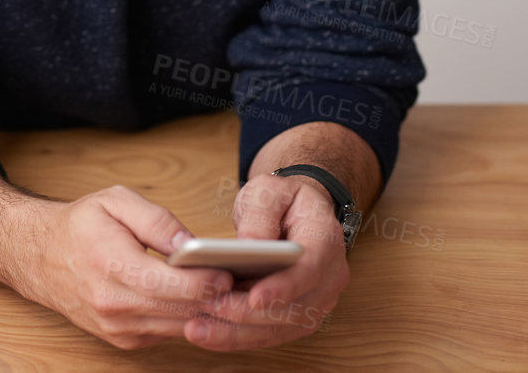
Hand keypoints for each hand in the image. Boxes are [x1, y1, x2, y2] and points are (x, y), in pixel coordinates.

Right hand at [19, 184, 234, 350]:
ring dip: (208, 311)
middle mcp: (114, 305)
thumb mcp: (116, 201)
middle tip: (248, 281)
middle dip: (218, 298)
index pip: (173, 286)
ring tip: (233, 290)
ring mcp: (118, 328)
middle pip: (182, 311)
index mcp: (112, 267)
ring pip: (179, 327)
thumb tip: (191, 244)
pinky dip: (187, 317)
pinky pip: (168, 332)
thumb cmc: (79, 225)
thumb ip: (157, 220)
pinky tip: (202, 299)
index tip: (231, 270)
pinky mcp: (123, 339)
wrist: (38, 256)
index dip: (208, 281)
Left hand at [183, 173, 349, 349]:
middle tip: (210, 307)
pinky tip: (207, 334)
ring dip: (239, 333)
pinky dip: (239, 337)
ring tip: (198, 328)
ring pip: (281, 327)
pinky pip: (271, 333)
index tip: (255, 297)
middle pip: (294, 307)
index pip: (310, 269)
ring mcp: (318, 300)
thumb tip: (249, 243)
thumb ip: (261, 214)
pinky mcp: (300, 316)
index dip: (284, 286)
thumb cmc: (282, 199)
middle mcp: (329, 277)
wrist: (296, 212)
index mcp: (326, 240)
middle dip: (249, 313)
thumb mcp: (269, 190)